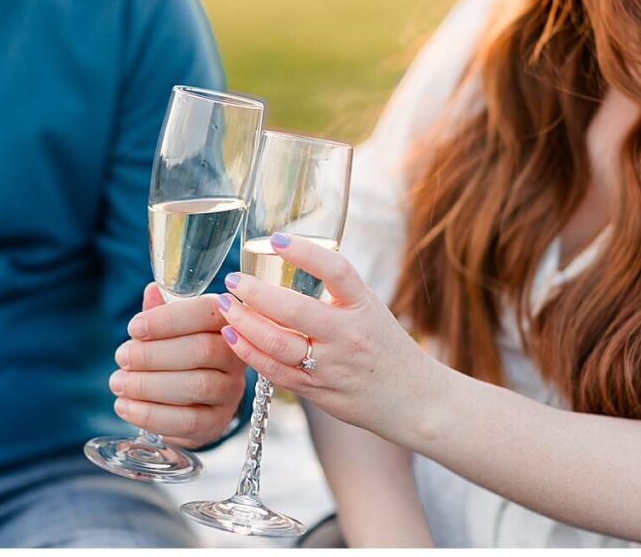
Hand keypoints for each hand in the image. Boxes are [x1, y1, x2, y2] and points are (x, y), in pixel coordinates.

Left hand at [109, 282, 247, 448]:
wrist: (192, 403)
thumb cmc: (178, 356)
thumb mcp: (171, 330)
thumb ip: (162, 311)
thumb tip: (152, 291)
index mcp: (226, 323)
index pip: (207, 313)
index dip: (168, 320)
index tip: (134, 328)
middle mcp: (236, 357)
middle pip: (201, 351)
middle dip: (152, 354)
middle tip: (121, 357)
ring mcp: (231, 392)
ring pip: (196, 386)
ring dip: (148, 384)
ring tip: (118, 382)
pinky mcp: (218, 422)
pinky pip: (188, 421)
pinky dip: (151, 414)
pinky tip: (125, 406)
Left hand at [214, 233, 437, 437]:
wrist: (415, 401)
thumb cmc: (387, 349)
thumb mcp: (371, 310)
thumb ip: (335, 295)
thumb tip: (288, 267)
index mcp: (364, 307)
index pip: (336, 270)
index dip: (304, 252)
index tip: (275, 239)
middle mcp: (349, 336)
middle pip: (294, 310)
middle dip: (255, 293)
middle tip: (232, 280)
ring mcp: (333, 366)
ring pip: (278, 344)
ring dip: (245, 324)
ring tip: (226, 308)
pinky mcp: (319, 392)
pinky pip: (277, 373)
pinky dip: (250, 354)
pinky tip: (233, 339)